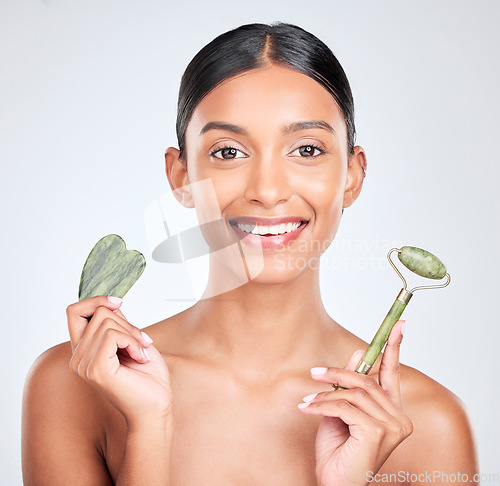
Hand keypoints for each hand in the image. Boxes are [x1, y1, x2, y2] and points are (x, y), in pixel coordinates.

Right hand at [67, 295, 171, 425]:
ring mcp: (84, 365)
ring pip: (106, 322)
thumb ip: (116, 323)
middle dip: (127, 322)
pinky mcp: (96, 369)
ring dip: (132, 333)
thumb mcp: (131, 340)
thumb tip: (109, 303)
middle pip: (98, 313)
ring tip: (141, 353)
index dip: (96, 301)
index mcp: (83, 351)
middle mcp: (78, 358)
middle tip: (142, 343)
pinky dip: (132, 341)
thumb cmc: (148, 377)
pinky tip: (139, 358)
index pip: (74, 312)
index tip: (119, 303)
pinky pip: (111, 336)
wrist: (157, 406)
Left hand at [298, 320, 412, 485]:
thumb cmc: (338, 451)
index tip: (399, 325)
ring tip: (308, 398)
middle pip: (368, 380)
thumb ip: (349, 385)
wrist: (334, 484)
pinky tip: (309, 409)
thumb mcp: (340, 410)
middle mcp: (398, 418)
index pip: (393, 373)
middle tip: (316, 372)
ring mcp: (391, 426)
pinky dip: (322, 404)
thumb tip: (359, 352)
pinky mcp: (377, 432)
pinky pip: (344, 406)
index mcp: (392, 411)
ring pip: (355, 392)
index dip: (394, 347)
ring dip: (326, 392)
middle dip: (339, 373)